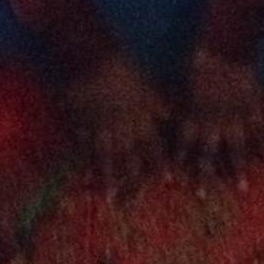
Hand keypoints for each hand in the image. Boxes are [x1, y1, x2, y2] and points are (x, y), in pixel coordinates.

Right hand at [65, 53, 169, 189]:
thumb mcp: (149, 86)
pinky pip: (85, 151)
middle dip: (134, 183)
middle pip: (131, 159)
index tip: (166, 182)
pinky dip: (86, 165)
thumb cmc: (125, 70)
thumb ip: (163, 105)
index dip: (160, 164)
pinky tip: (85, 180)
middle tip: (134, 203)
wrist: (93, 60)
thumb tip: (181, 119)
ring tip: (110, 200)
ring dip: (110, 181)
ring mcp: (103, 129)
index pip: (154, 146)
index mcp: (143, 117)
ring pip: (108, 159)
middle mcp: (125, 128)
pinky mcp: (82, 126)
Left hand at [175, 49, 263, 178]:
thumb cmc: (199, 65)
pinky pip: (258, 133)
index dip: (177, 163)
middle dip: (204, 177)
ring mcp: (234, 120)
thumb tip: (163, 116)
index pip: (182, 145)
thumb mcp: (183, 86)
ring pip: (236, 150)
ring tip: (241, 188)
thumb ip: (178, 105)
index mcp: (193, 116)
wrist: (225, 52)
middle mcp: (212, 124)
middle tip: (202, 197)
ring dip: (237, 170)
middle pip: (208, 156)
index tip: (171, 181)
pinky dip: (262, 146)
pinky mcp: (252, 111)